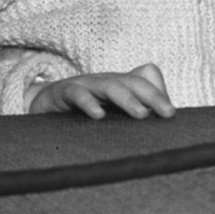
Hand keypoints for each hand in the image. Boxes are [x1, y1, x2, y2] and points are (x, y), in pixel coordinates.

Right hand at [26, 63, 175, 119]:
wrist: (42, 103)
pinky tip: (98, 115)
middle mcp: (105, 82)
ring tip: (141, 113)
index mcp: (119, 85)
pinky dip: (88, 102)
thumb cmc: (83, 111)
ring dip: (127, 99)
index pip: (144, 83)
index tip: (172, 114)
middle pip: (132, 82)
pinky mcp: (63, 92)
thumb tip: (158, 131)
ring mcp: (84, 85)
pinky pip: (77, 93)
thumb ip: (133, 115)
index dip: (159, 96)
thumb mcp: (110, 113)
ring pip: (109, 86)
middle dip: (151, 95)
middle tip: (167, 112)